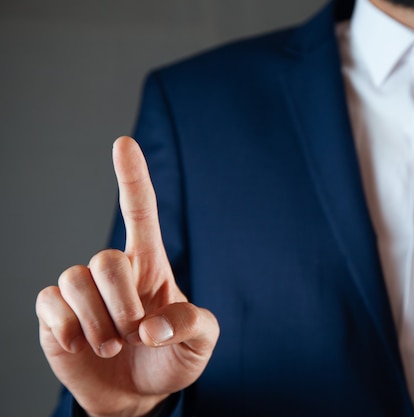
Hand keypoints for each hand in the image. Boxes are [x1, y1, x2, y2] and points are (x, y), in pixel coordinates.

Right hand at [36, 136, 218, 416]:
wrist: (141, 398)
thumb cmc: (174, 359)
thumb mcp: (203, 342)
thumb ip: (193, 324)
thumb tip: (153, 326)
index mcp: (152, 267)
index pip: (141, 213)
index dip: (132, 178)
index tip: (123, 143)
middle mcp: (116, 273)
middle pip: (106, 258)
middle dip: (122, 302)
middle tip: (135, 334)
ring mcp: (84, 293)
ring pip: (74, 279)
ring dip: (97, 321)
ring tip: (113, 346)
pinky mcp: (56, 316)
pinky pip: (47, 303)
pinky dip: (65, 327)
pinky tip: (79, 345)